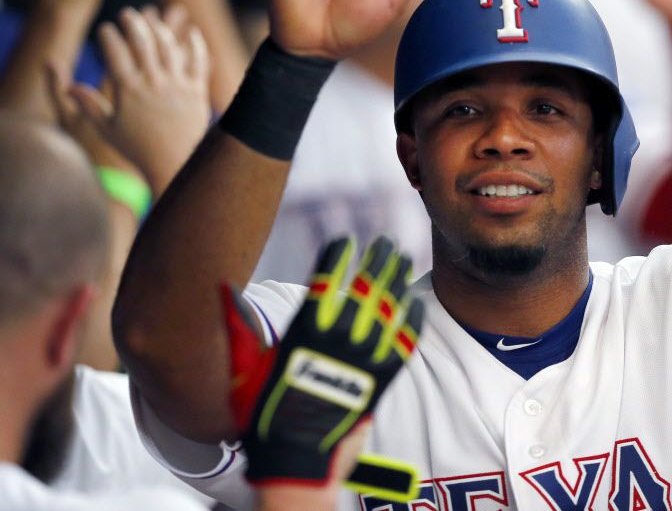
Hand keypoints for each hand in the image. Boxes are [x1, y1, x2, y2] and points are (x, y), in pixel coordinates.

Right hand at [58, 7, 209, 194]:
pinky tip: (192, 33)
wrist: (174, 163)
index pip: (115, 52)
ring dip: (160, 28)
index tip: (105, 30)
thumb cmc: (138, 149)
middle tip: (128, 14)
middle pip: (142, 41)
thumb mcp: (107, 129)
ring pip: (169, 46)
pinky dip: (195, 44)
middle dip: (133, 23)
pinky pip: (198, 61)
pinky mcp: (197, 90)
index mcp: (128, 90)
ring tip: (153, 19)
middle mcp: (153, 82)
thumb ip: (88, 106)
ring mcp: (177, 84)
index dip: (109, 36)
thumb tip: (70, 87)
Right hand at [222, 236, 423, 492]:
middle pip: (365, 287)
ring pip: (388, 309)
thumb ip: (240, 329)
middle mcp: (336, 341)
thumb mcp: (246, 370)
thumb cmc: (265, 417)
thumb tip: (222, 290)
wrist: (295, 464)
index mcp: (303, 334)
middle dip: (377, 260)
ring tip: (402, 260)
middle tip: (386, 244)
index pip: (325, 281)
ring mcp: (363, 360)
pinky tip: (415, 303)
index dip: (336, 256)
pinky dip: (412, 322)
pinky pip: (403, 344)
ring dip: (396, 280)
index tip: (344, 241)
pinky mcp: (381, 382)